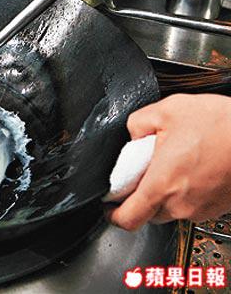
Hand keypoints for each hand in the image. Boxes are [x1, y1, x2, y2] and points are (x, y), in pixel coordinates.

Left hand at [107, 93, 230, 230]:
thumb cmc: (222, 124)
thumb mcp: (166, 111)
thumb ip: (137, 125)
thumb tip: (132, 136)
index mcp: (161, 186)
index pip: (127, 218)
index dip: (113, 213)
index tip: (109, 204)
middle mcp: (181, 205)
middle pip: (147, 212)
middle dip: (141, 193)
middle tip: (146, 168)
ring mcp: (203, 209)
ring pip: (171, 208)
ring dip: (166, 190)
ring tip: (176, 161)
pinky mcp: (219, 207)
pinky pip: (193, 203)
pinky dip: (188, 189)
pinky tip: (195, 164)